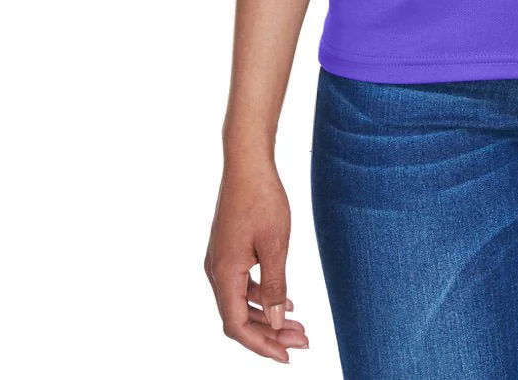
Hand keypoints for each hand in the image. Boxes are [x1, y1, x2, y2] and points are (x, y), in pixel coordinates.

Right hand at [205, 161, 309, 362]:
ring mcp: (220, 260)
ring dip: (267, 317)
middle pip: (238, 317)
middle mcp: (216, 271)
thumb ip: (274, 285)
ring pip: (240, 302)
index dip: (261, 345)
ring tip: (298, 326)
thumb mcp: (275, 245)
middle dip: (269, 335)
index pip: (236, 325)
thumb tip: (275, 322)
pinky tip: (284, 301)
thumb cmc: (261, 198)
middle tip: (302, 342)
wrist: (246, 161)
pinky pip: (241, 284)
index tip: (287, 356)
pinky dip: (261, 296)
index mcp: (224, 273)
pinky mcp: (227, 249)